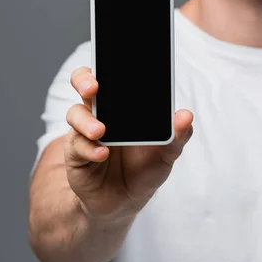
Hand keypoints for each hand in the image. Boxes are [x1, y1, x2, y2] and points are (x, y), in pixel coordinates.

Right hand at [64, 67, 193, 221]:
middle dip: (85, 81)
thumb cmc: (144, 170)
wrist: (125, 202)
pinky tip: (102, 154)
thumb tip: (186, 116)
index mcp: (122, 106)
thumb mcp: (167, 154)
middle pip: (83, 84)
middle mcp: (100, 113)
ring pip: (75, 114)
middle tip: (94, 88)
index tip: (115, 59)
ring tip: (101, 131)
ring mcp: (85, 133)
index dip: (109, 64)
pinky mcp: (76, 155)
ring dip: (86, 121)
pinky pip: (76, 146)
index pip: (112, 76)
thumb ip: (177, 135)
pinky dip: (89, 149)